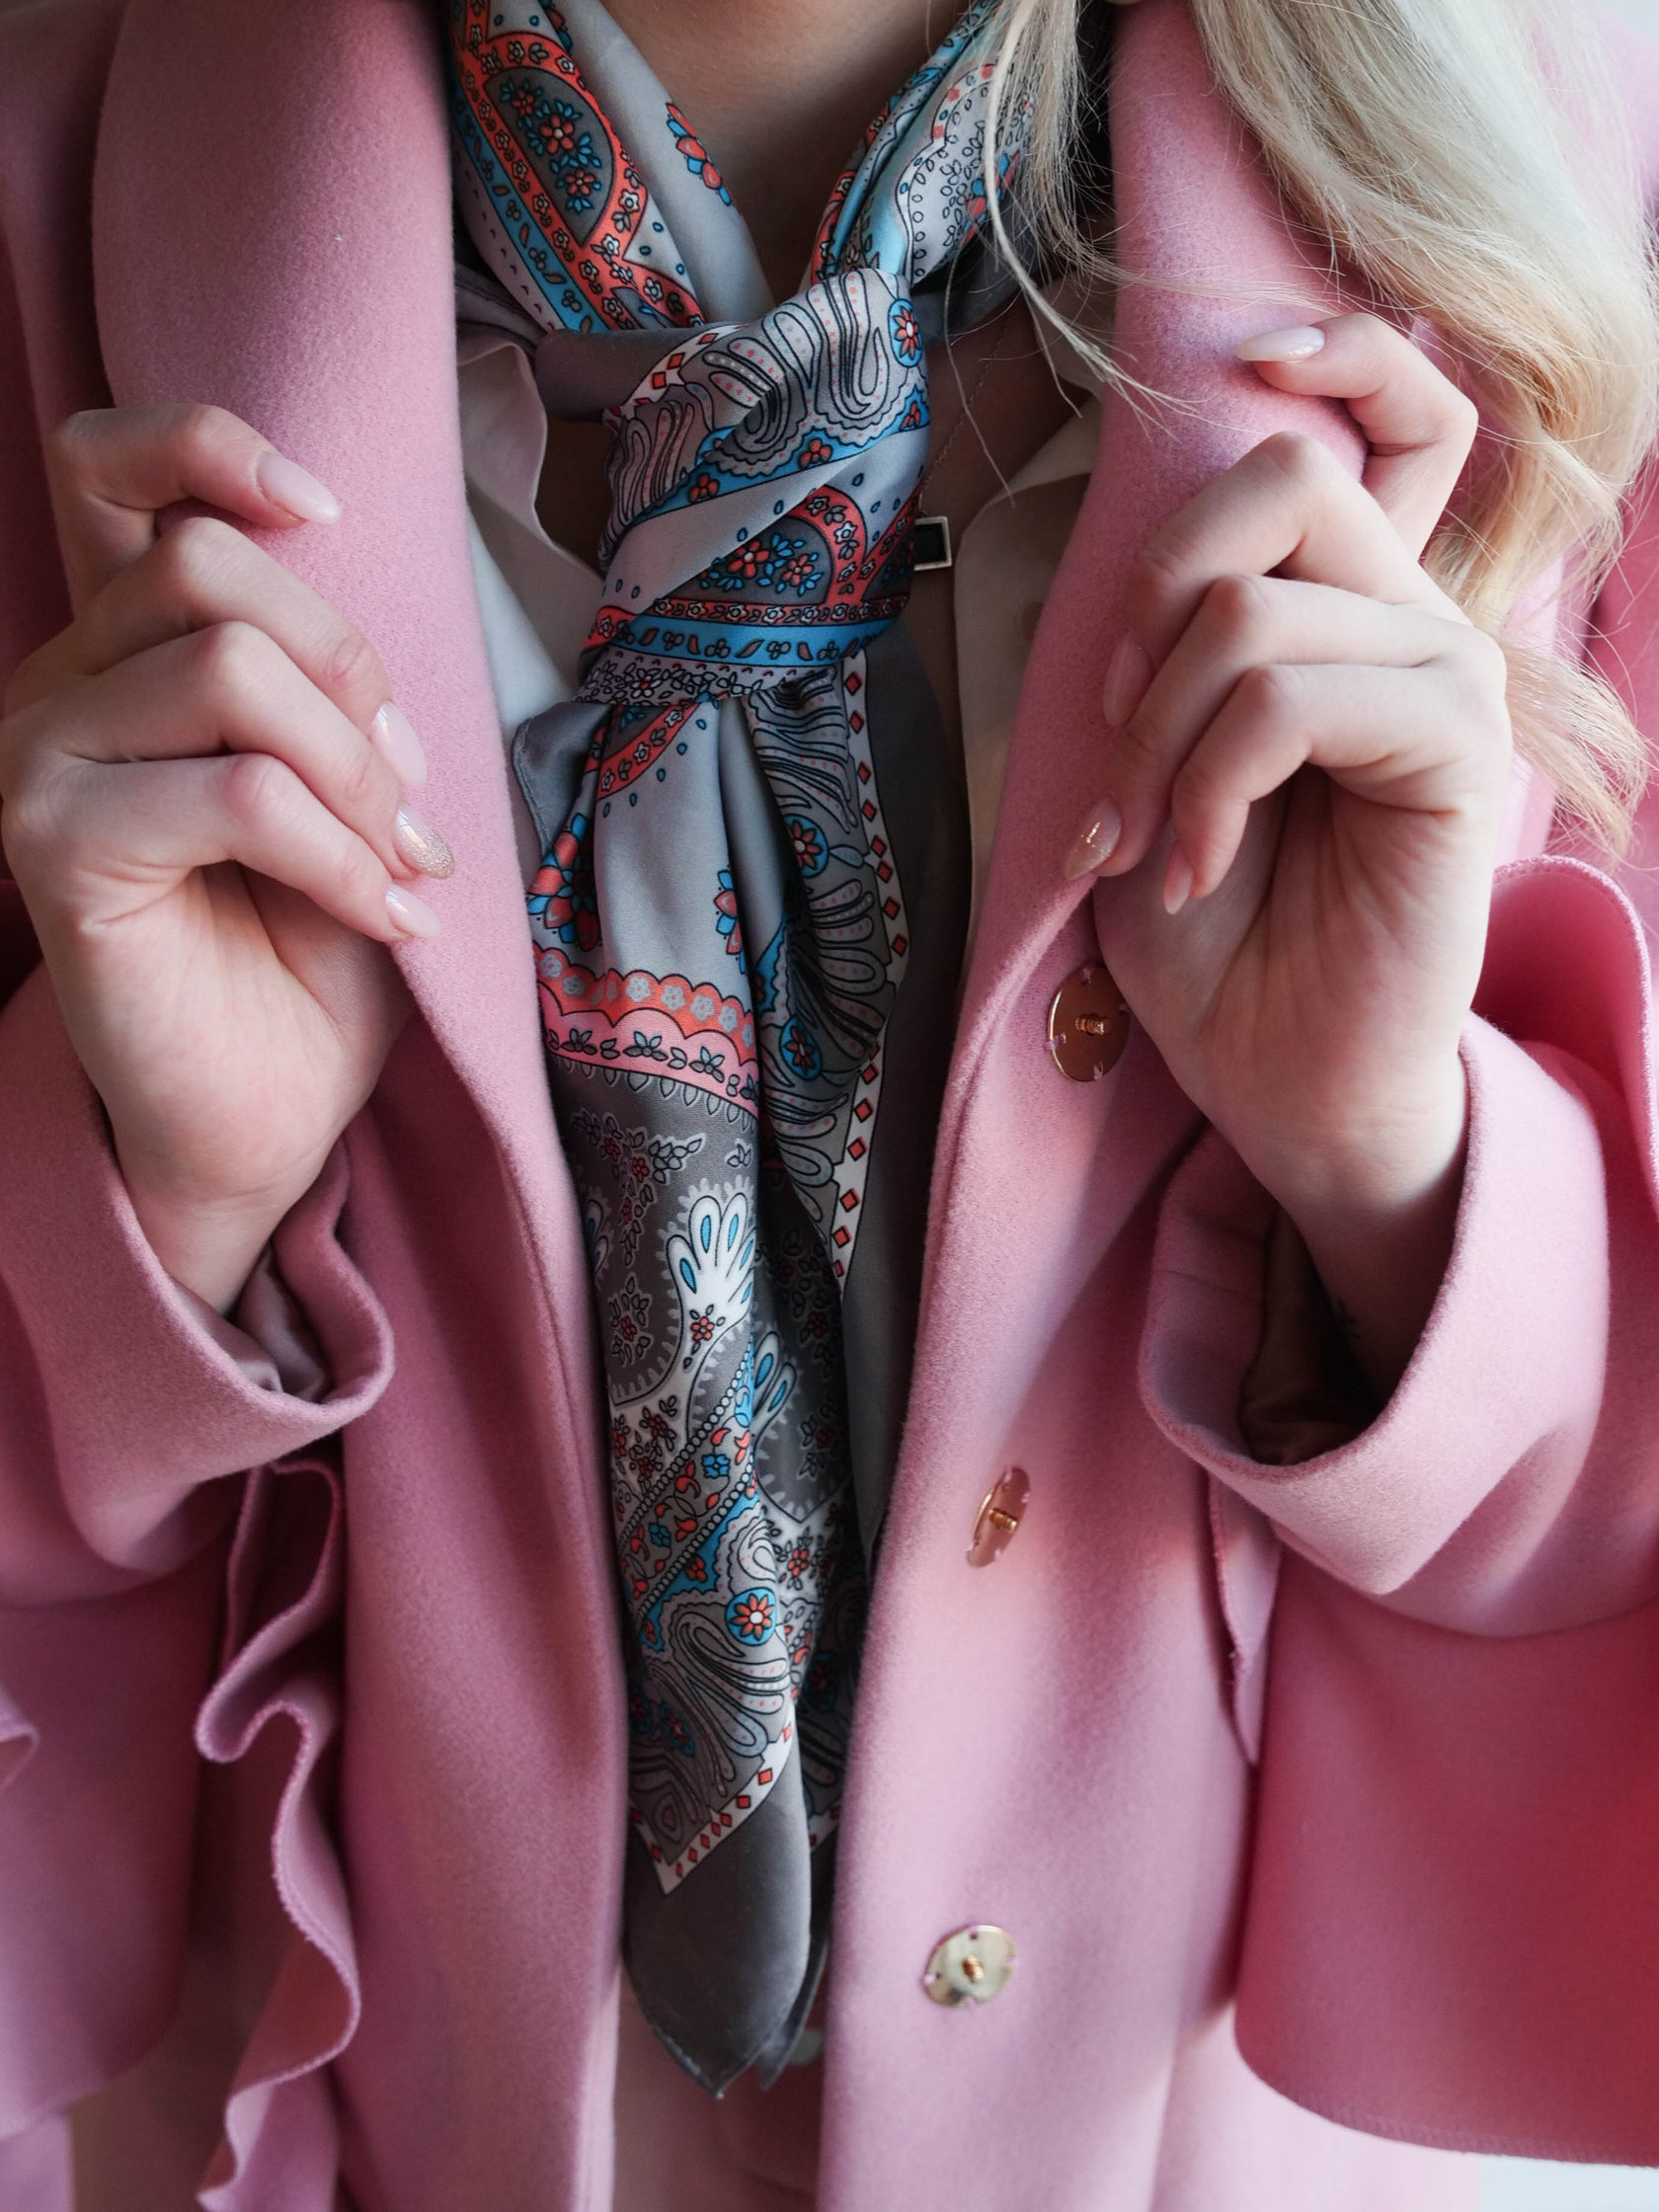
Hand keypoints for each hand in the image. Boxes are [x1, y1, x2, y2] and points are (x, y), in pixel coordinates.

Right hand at [0, 405, 455, 1309]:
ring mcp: (36, 761)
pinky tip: (385, 917)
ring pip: (228, 671)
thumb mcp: (336, 784)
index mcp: (121, 651)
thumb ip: (318, 674)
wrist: (265, 1112)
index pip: (107, 469)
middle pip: (207, 569)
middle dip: (349, 673)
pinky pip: (239, 794)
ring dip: (356, 775)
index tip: (322, 511)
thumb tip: (346, 565)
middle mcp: (57, 687)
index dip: (209, 448)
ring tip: (402, 864)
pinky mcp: (53, 849)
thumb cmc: (306, 951)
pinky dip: (343, 856)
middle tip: (407, 795)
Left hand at [1066, 316, 1509, 1388]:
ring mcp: (1442, 677)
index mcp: (1347, 609)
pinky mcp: (1456, 748)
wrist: (1274, 1072)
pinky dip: (1201, 787)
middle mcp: (1407, 619)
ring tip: (1144, 843)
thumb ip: (1175, 645)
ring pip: (1254, 613)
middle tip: (1120, 743)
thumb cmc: (1212, 932)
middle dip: (1149, 609)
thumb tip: (1152, 555)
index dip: (1338, 351)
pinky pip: (1289, 698)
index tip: (1249, 350)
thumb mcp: (1154, 766)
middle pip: (1284, 481)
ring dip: (1152, 744)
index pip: (1399, 412)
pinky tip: (1192, 866)